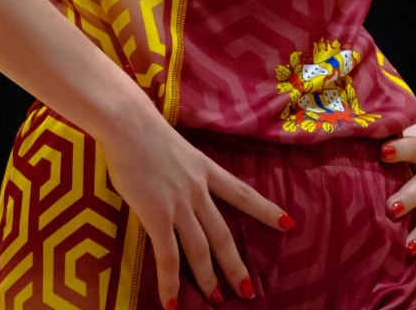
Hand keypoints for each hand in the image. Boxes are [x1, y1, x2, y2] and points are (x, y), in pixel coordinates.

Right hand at [97, 108, 290, 306]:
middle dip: (236, 265)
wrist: (127, 123)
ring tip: (216, 299)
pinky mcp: (157, 215)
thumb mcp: (174, 146)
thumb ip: (180, 166)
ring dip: (208, 277)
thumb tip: (174, 175)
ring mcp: (179, 204)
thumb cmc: (141, 127)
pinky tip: (172, 302)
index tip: (287, 223)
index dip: (266, 210)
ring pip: (201, 248)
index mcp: (205, 169)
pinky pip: (167, 256)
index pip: (242, 193)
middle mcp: (198, 190)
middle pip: (223, 233)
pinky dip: (171, 282)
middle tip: (248, 290)